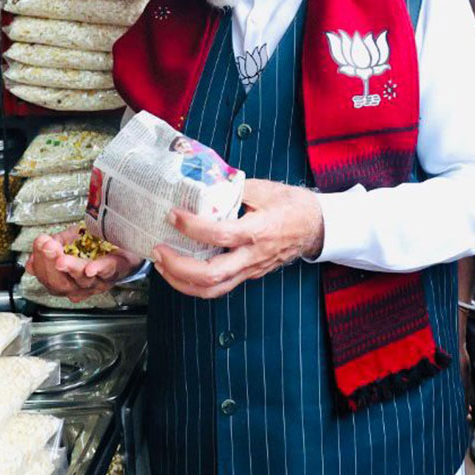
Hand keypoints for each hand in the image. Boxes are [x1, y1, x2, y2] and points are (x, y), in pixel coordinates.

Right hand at [29, 226, 143, 301]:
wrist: (126, 244)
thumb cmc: (96, 246)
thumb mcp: (68, 242)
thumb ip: (51, 249)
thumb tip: (30, 260)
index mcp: (67, 282)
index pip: (48, 279)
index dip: (40, 263)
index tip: (39, 244)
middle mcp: (82, 286)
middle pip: (61, 285)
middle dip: (50, 265)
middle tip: (47, 248)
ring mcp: (100, 280)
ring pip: (82, 281)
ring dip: (70, 268)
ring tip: (61, 259)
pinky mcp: (117, 270)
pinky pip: (107, 272)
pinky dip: (98, 269)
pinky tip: (90, 268)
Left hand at [153, 178, 323, 299]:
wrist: (316, 227)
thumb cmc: (293, 205)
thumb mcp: (265, 188)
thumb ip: (233, 188)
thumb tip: (203, 184)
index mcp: (259, 230)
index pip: (222, 235)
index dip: (194, 227)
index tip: (174, 215)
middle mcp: (253, 256)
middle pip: (212, 276)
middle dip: (179, 267)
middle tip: (158, 250)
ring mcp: (251, 269)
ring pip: (213, 290)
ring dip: (181, 282)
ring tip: (161, 265)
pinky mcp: (248, 274)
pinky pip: (219, 288)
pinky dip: (194, 284)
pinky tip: (179, 271)